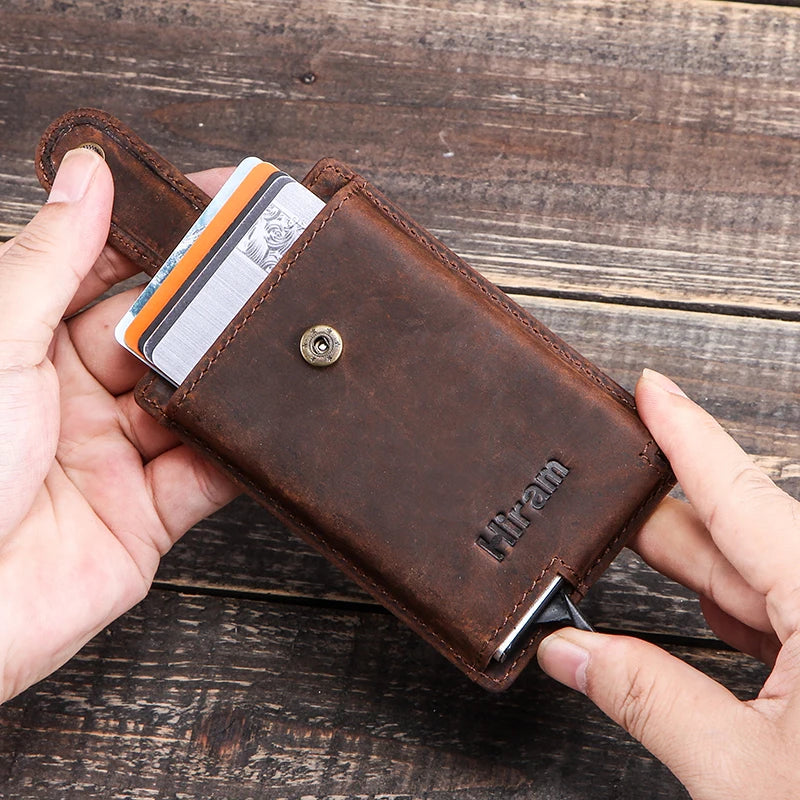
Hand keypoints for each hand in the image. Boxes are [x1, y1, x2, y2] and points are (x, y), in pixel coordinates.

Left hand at [0, 149, 238, 702]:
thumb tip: (87, 175)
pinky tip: (264, 424)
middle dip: (206, 306)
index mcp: (24, 348)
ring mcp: (112, 458)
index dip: (160, 236)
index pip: (106, 273)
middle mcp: (70, 399)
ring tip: (269, 342)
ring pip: (190, 402)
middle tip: (261, 269)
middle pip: (158, 335)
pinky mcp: (146, 519)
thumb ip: (51, 259)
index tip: (214, 202)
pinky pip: (208, 476)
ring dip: (226, 378)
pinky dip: (238, 453)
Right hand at [537, 368, 799, 798]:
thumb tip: (569, 652)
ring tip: (629, 565)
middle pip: (739, 531)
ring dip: (696, 573)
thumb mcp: (744, 774)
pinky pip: (783, 610)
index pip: (739, 492)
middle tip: (599, 507)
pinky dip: (735, 610)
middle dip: (662, 519)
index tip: (650, 386)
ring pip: (761, 573)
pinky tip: (699, 619)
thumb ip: (646, 698)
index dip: (685, 431)